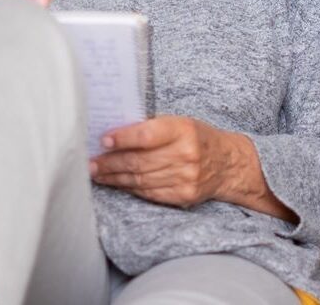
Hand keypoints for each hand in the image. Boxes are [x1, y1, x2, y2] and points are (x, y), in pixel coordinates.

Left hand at [88, 116, 240, 208]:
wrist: (228, 163)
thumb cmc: (197, 137)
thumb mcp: (180, 123)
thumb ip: (152, 128)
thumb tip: (114, 135)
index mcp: (183, 130)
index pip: (147, 135)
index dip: (123, 138)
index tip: (103, 140)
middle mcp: (186, 155)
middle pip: (140, 161)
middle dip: (111, 162)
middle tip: (90, 162)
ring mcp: (185, 178)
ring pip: (141, 180)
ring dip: (115, 177)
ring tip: (97, 173)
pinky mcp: (183, 196)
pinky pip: (149, 193)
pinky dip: (130, 188)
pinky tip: (117, 183)